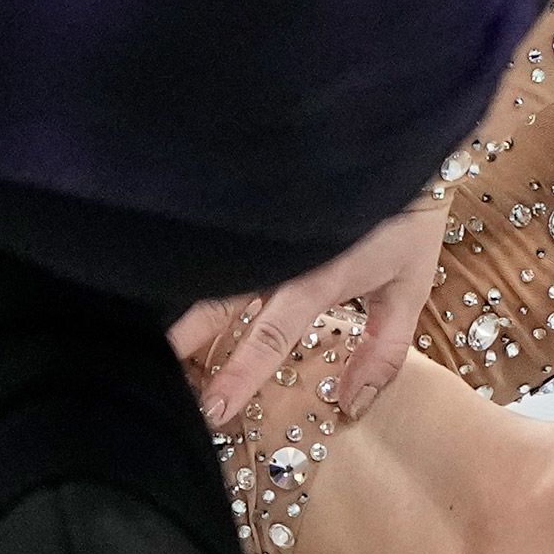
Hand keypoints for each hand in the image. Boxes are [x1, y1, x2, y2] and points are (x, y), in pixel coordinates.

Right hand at [168, 200, 446, 424]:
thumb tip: (350, 405)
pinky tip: (156, 299)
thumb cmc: (406, 221)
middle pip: (216, 304)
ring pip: (206, 272)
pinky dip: (185, 272)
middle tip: (153, 378)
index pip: (269, 337)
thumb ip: (382, 353)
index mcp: (316, 277)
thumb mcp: (408, 289)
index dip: (239, 376)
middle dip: (182, 343)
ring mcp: (259, 229)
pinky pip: (212, 246)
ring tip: (145, 343)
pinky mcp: (251, 209)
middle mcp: (278, 255)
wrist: (396, 142)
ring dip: (175, 310)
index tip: (213, 411)